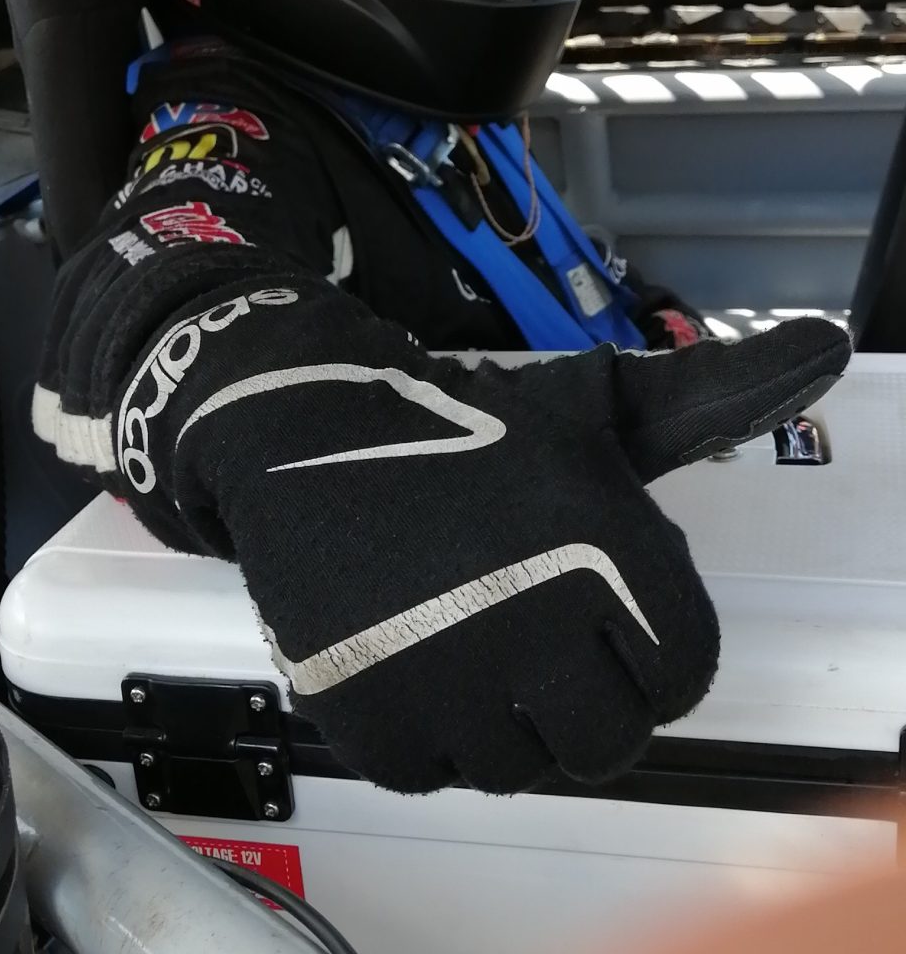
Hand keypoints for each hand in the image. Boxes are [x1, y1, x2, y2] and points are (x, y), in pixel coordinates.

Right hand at [162, 295, 848, 794]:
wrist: (299, 421)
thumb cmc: (461, 418)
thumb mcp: (594, 404)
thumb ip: (713, 395)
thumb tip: (824, 349)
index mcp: (607, 548)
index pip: (683, 675)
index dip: (645, 645)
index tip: (600, 613)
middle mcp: (537, 620)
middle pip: (608, 739)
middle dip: (578, 693)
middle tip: (528, 636)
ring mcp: (449, 678)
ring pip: (521, 766)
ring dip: (501, 717)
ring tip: (465, 636)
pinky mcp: (373, 716)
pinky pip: (435, 773)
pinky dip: (427, 731)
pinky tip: (412, 656)